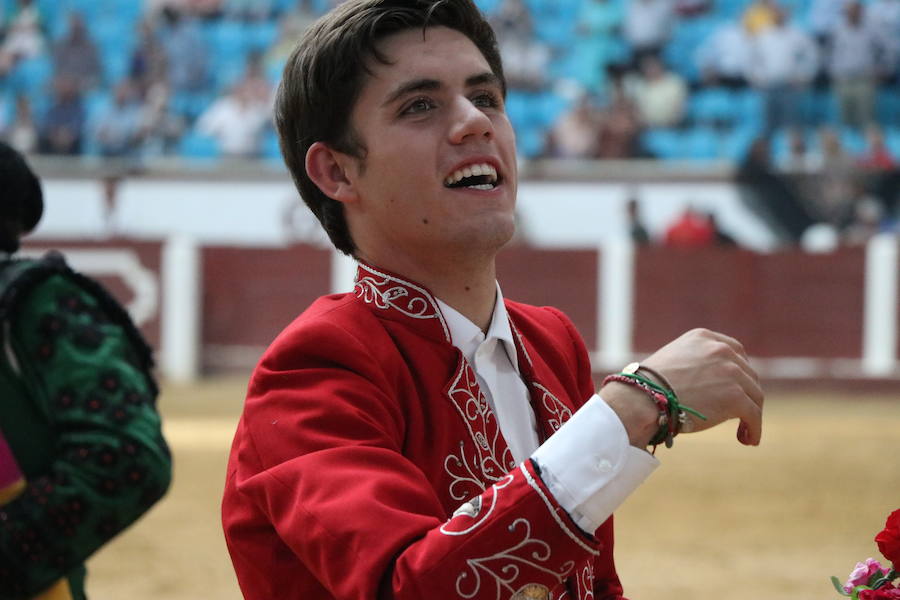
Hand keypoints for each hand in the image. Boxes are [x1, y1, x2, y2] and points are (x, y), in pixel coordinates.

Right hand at [642, 328, 763, 445]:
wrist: (643, 398)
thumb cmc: (649, 386)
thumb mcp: (674, 359)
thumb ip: (695, 363)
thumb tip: (708, 385)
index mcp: (704, 337)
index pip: (735, 351)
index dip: (739, 372)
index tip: (738, 387)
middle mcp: (721, 350)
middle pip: (747, 374)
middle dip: (746, 394)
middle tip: (742, 413)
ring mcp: (731, 372)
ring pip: (754, 395)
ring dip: (752, 414)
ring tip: (745, 432)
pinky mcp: (736, 396)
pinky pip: (754, 415)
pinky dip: (754, 429)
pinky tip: (749, 439)